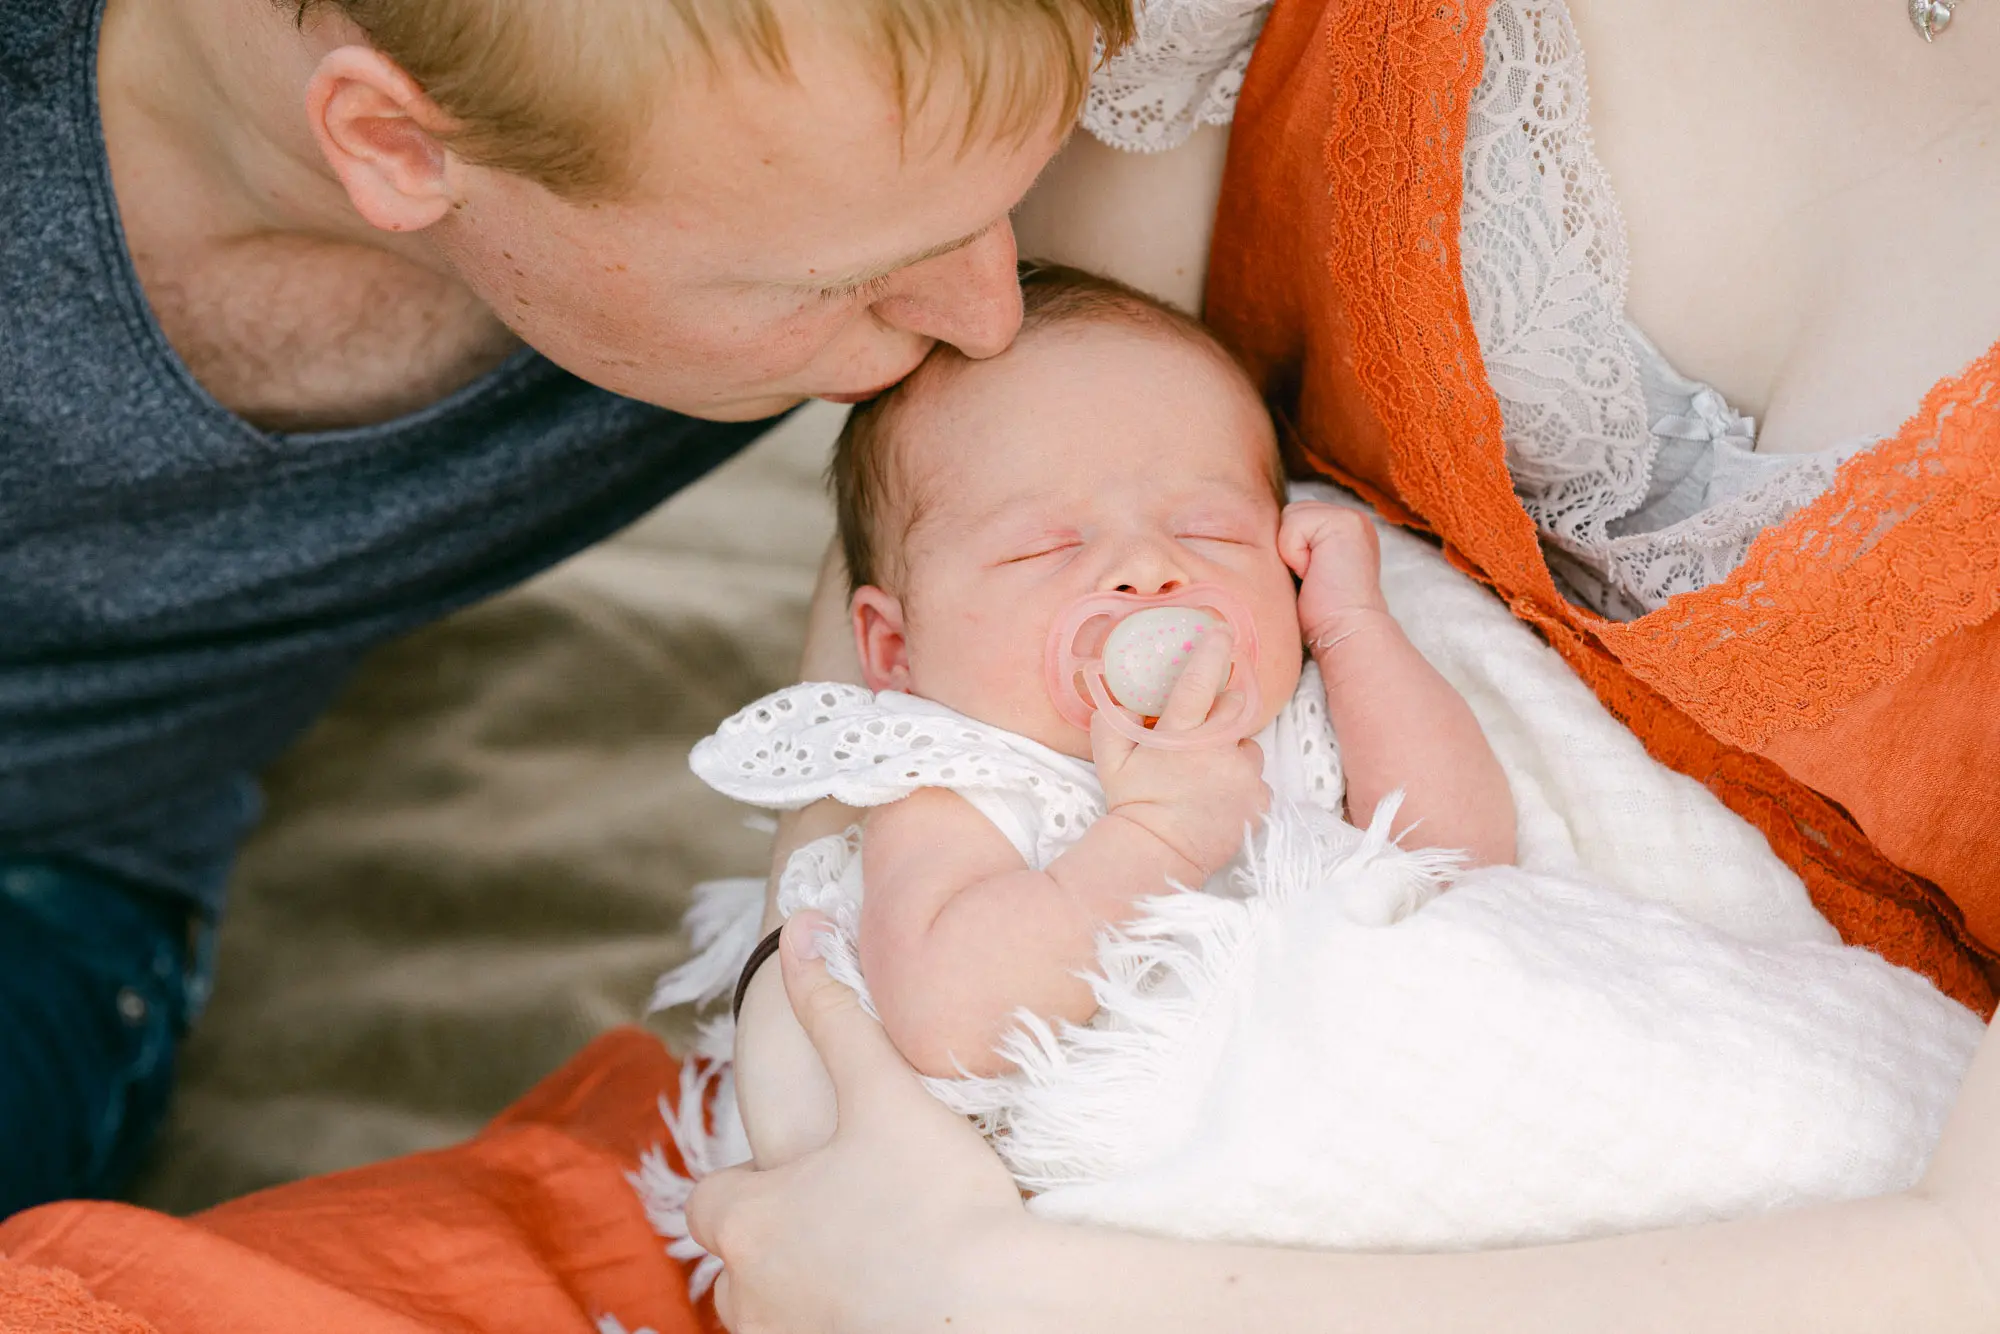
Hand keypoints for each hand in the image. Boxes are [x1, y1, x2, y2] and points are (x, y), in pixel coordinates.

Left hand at [688, 912, 1029, 1333]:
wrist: (998, 1311)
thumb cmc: (935, 1201)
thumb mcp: (884, 1091)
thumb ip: (835, 1013)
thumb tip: (800, 933)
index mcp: (746, 1221)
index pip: (709, 1200)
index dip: (751, 1182)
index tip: (804, 1172)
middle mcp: (748, 1293)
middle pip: (738, 1261)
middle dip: (779, 1237)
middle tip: (849, 1212)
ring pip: (773, 1311)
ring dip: (805, 1285)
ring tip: (876, 1257)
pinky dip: (840, 1317)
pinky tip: (893, 1299)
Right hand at [1091, 625, 1268, 881]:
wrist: (1158, 855)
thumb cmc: (1132, 803)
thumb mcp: (1109, 758)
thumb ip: (1111, 717)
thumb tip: (1114, 686)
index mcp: (1181, 737)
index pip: (1198, 683)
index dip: (1210, 652)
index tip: (1221, 629)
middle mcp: (1219, 752)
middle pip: (1234, 710)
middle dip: (1221, 714)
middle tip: (1199, 738)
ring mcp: (1244, 778)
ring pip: (1247, 748)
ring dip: (1231, 754)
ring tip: (1207, 778)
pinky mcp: (1261, 801)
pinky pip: (1256, 779)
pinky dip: (1241, 784)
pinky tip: (1219, 798)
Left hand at [1279, 501, 1389, 646]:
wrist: (1345, 632)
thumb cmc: (1322, 614)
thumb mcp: (1305, 570)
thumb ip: (1298, 545)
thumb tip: (1264, 535)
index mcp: (1343, 530)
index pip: (1294, 520)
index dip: (1289, 550)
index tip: (1309, 578)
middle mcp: (1351, 519)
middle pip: (1290, 514)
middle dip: (1289, 547)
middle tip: (1310, 577)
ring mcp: (1351, 518)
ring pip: (1290, 516)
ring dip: (1291, 550)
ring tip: (1312, 575)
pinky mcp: (1344, 522)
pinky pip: (1293, 524)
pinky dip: (1294, 553)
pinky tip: (1314, 573)